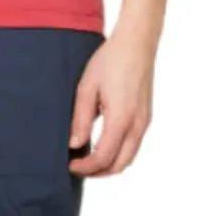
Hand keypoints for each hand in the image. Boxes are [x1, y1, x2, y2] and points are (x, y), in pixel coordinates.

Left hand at [68, 25, 155, 176]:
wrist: (136, 43)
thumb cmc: (110, 61)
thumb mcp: (87, 89)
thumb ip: (81, 119)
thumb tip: (75, 144)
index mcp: (121, 120)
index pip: (103, 158)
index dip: (86, 167)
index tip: (70, 165)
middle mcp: (137, 125)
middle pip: (120, 165)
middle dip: (98, 172)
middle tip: (78, 167)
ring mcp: (144, 121)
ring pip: (129, 157)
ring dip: (110, 164)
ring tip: (88, 159)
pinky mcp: (146, 116)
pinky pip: (134, 145)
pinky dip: (119, 153)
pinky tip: (103, 145)